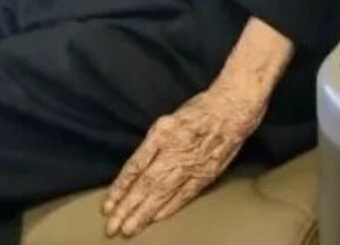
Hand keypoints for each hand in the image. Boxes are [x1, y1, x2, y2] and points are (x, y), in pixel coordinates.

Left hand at [102, 81, 266, 237]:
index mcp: (161, 134)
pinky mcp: (205, 174)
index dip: (120, 189)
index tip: (108, 205)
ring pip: (163, 194)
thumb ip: (151, 145)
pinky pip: (183, 195)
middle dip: (127, 209)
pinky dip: (169, 209)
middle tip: (112, 228)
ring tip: (129, 229)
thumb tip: (134, 172)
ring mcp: (191, 165)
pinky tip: (156, 219)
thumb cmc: (197, 112)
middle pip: (146, 185)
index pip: (135, 167)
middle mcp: (174, 151)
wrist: (232, 109)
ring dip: (144, 214)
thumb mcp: (167, 121)